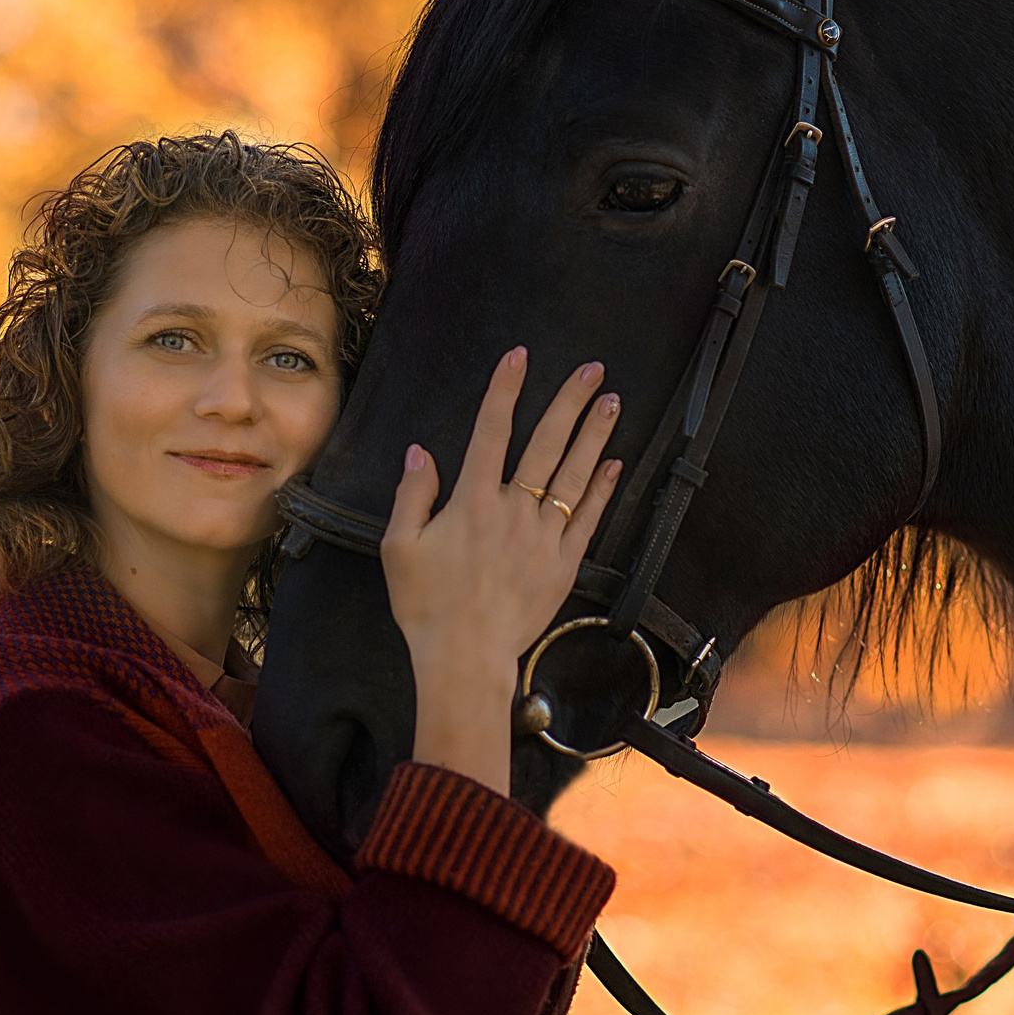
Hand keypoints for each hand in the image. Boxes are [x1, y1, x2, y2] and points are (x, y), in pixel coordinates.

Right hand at [380, 348, 621, 794]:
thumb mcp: (398, 546)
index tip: (520, 357)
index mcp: (472, 500)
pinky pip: (587, 519)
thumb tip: (421, 452)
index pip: (490, 430)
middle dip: (570, 401)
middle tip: (593, 368)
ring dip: (595, 435)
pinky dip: (603, 490)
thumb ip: (413, 494)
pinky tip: (615, 464)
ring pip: (574, 475)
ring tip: (613, 401)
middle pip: (547, 443)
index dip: (505, 390)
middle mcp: (514, 510)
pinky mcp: (563, 565)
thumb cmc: (425, 604)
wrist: (465, 656)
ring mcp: (543, 536)